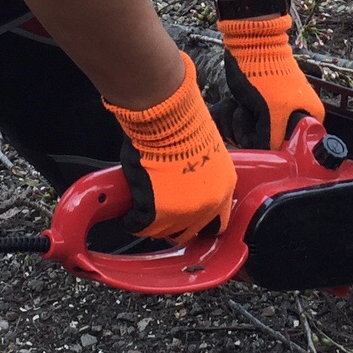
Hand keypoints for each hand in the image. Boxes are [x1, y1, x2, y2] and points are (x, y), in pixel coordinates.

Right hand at [103, 53, 234, 243]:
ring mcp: (182, 212)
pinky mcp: (155, 213)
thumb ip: (203, 177)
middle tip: (160, 215)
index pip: (217, 223)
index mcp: (224, 190)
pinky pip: (139, 225)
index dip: (199, 221)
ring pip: (163, 232)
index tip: (186, 217)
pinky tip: (129, 213)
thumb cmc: (182, 125)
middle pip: (189, 232)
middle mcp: (208, 206)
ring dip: (152, 224)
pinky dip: (132, 221)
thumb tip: (189, 184)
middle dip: (174, 225)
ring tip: (141, 212)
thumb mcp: (208, 155)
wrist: (166, 120)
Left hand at [214, 13, 323, 149]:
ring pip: (249, 133)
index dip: (266, 147)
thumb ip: (271, 141)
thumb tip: (266, 160)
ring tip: (237, 105)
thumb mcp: (272, 112)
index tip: (255, 133)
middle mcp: (292, 115)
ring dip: (236, 123)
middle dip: (247, 132)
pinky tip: (231, 103)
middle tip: (244, 112)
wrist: (249, 40)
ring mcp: (272, 109)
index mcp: (308, 117)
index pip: (285, 149)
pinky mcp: (255, 103)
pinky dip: (231, 115)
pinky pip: (241, 121)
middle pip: (265, 143)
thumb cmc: (265, 72)